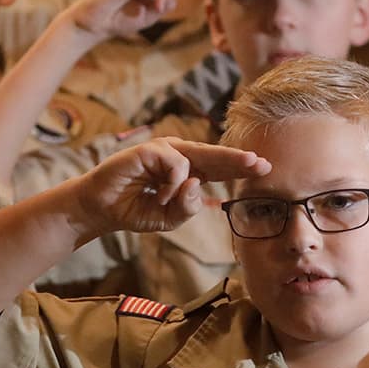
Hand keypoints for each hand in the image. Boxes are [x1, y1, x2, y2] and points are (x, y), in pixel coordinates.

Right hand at [76, 137, 270, 233]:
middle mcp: (180, 157)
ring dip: (186, 187)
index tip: (265, 168)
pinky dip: (170, 184)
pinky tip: (157, 195)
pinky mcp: (150, 150)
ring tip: (164, 201)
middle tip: (261, 164)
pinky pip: (176, 165)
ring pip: (198, 160)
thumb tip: (196, 184)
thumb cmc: (135, 210)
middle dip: (239, 160)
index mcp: (189, 171)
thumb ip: (187, 207)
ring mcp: (165, 150)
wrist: (103, 209)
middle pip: (217, 156)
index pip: (221, 168)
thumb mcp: (169, 217)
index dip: (241, 167)